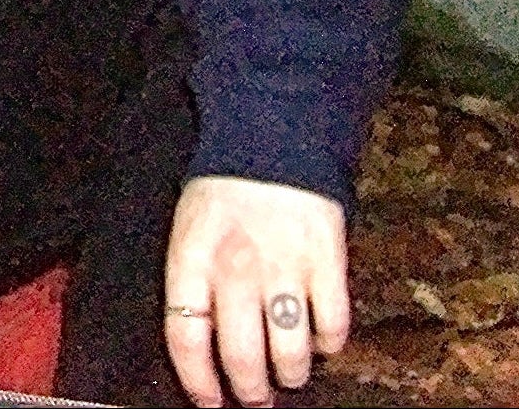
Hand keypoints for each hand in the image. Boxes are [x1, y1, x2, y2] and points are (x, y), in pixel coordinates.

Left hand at [163, 176, 350, 407]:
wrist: (274, 135)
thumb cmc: (225, 188)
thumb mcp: (189, 228)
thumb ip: (192, 281)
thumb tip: (202, 346)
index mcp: (193, 258)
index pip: (185, 337)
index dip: (197, 381)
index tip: (208, 403)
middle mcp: (236, 269)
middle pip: (242, 357)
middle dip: (249, 391)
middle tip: (255, 399)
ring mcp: (285, 268)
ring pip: (291, 353)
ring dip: (291, 374)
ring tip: (289, 373)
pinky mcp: (328, 263)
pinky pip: (333, 327)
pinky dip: (329, 344)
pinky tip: (321, 338)